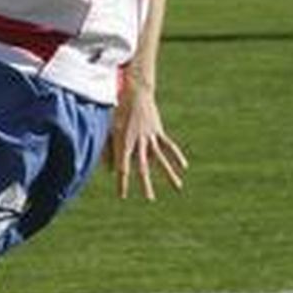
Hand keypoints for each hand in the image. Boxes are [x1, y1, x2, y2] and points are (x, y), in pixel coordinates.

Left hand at [107, 84, 187, 200]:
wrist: (135, 93)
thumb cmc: (118, 113)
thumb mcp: (109, 130)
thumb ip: (108, 151)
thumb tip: (108, 171)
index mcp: (123, 142)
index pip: (122, 167)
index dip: (122, 182)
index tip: (122, 196)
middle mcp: (138, 141)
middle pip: (142, 167)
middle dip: (146, 184)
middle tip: (150, 199)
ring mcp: (150, 137)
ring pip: (161, 159)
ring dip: (169, 174)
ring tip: (178, 187)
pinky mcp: (158, 132)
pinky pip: (169, 146)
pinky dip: (176, 156)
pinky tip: (184, 166)